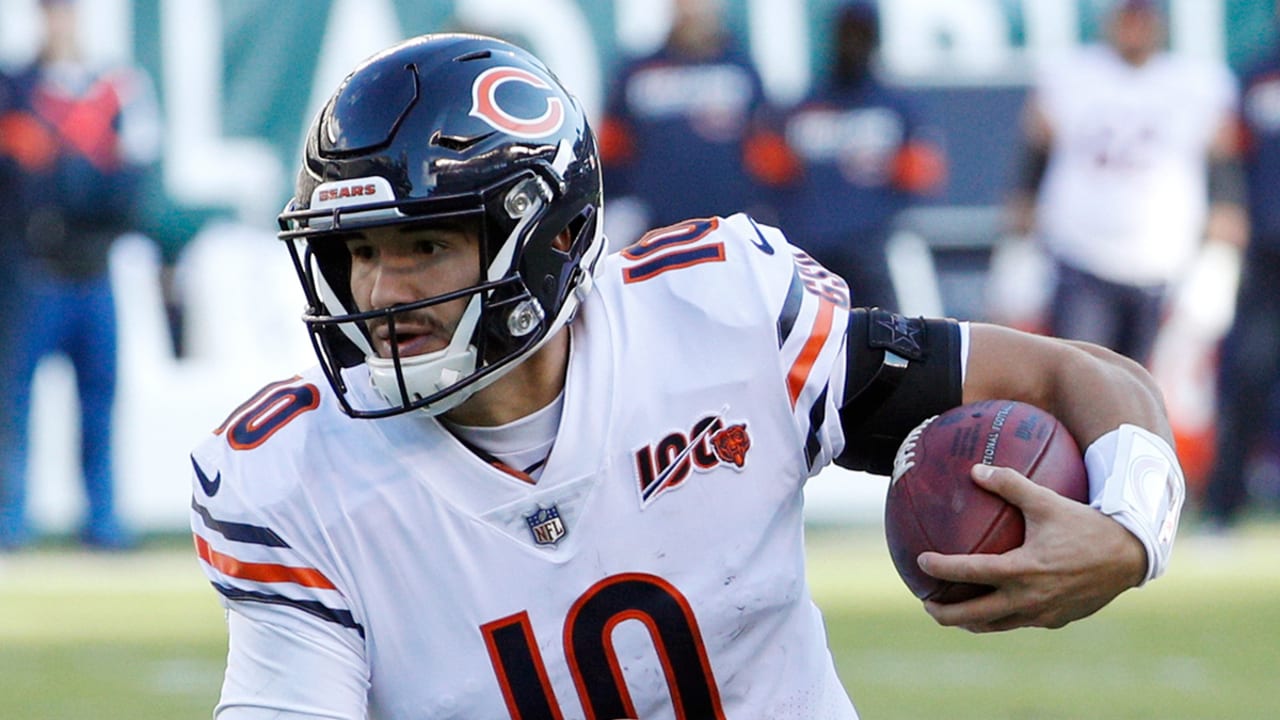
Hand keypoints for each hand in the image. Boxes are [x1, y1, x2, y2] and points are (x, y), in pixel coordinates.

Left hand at [916, 464, 1145, 632]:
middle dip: (944, 614)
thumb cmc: (1086, 524)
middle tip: (926, 604)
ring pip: (996, 625)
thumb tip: (975, 469)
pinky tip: (996, 606)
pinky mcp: (1057, 621)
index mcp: (1022, 570)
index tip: (920, 562)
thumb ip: (1010, 484)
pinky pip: (1021, 622)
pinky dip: (1002, 618)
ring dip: (971, 621)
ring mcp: (1043, 614)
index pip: (970, 572)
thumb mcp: (1047, 500)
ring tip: (954, 612)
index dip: (941, 568)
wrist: (1131, 555)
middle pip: (974, 615)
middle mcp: (1029, 598)